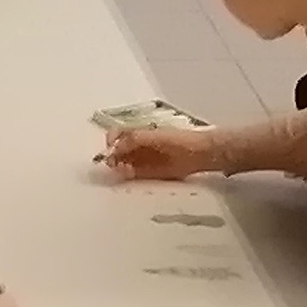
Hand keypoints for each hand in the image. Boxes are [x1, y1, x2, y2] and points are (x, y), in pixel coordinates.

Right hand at [102, 126, 218, 183]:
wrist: (198, 153)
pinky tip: (128, 174)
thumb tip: (115, 147)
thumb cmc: (177, 140)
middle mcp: (137, 145)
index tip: (109, 149)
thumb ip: (133, 140)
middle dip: (111, 157)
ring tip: (122, 170)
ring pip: (121, 163)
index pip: (116, 134)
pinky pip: (130, 173)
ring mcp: (141, 159)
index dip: (110, 141)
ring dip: (117, 167)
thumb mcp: (153, 136)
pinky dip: (126, 174)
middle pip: (116, 150)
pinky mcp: (147, 172)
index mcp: (137, 132)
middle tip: (112, 164)